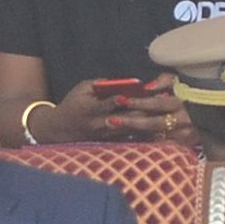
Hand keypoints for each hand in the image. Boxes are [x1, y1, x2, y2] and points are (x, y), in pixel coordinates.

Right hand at [56, 77, 182, 140]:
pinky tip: (159, 131)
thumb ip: (101, 84)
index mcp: (88, 108)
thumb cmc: (73, 104)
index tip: (132, 95)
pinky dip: (144, 134)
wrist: (60, 130)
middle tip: (159, 102)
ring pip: (129, 129)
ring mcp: (105, 135)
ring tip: (163, 115)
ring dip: (147, 122)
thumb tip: (124, 82)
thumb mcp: (81, 88)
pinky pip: (130, 137)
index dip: (118, 100)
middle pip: (123, 118)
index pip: (105, 104)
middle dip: (141, 110)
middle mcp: (98, 124)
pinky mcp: (110, 141)